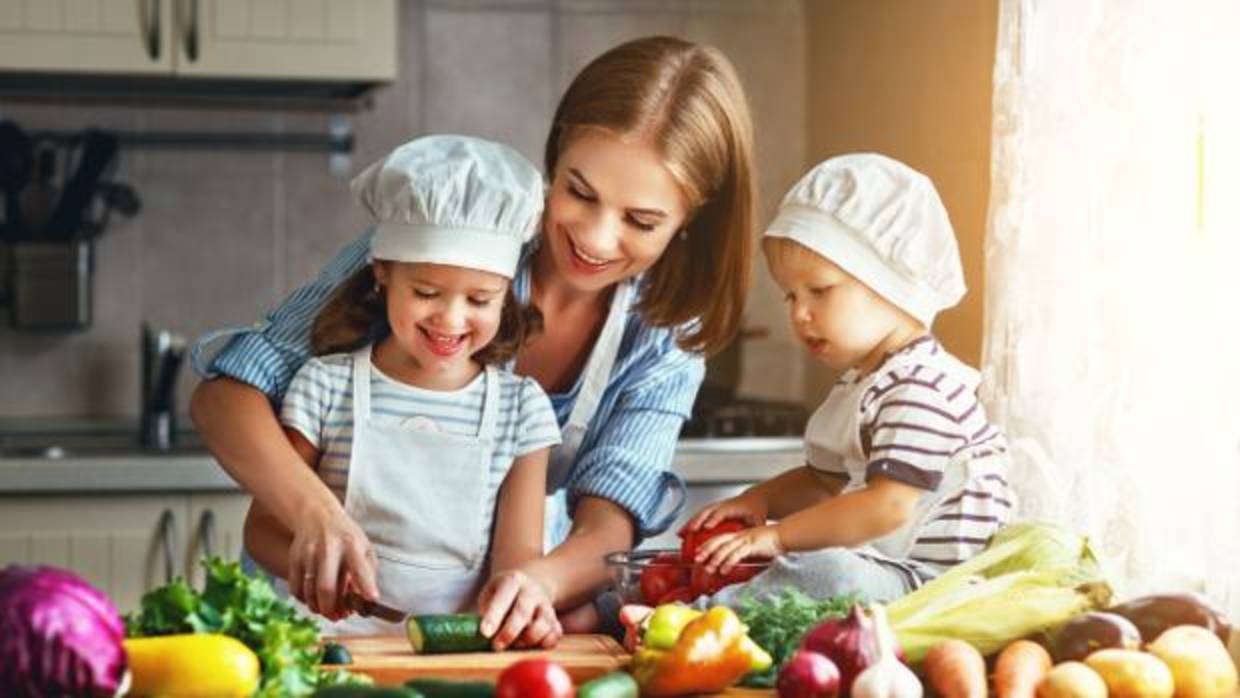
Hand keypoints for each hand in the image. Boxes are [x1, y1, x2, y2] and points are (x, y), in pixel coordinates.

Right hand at [287, 502, 377, 619]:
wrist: (317, 515)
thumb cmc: (346, 536)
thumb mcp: (364, 547)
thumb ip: (367, 572)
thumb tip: (366, 601)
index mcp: (351, 544)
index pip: (359, 567)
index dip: (366, 585)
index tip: (372, 599)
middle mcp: (328, 548)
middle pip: (326, 587)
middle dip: (332, 608)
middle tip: (339, 617)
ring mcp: (308, 553)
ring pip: (309, 592)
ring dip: (319, 608)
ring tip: (328, 610)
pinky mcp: (294, 559)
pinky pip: (296, 589)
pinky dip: (305, 601)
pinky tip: (315, 600)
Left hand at [478, 569, 561, 650]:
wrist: (530, 583)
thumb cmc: (503, 593)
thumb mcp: (491, 592)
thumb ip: (486, 609)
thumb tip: (480, 633)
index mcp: (512, 581)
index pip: (503, 598)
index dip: (493, 616)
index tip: (485, 633)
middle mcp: (531, 591)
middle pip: (522, 613)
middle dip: (509, 633)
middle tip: (496, 646)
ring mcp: (545, 605)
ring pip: (542, 625)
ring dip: (528, 640)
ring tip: (516, 643)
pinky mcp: (554, 619)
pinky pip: (555, 634)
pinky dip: (545, 643)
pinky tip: (534, 644)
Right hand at [680, 492, 767, 533]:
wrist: (754, 499)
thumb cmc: (756, 509)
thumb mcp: (758, 521)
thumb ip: (754, 531)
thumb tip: (752, 543)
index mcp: (733, 507)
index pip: (721, 512)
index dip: (713, 519)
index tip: (707, 527)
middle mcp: (722, 506)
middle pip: (706, 512)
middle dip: (696, 521)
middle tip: (690, 531)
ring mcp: (716, 507)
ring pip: (700, 514)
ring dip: (690, 522)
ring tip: (681, 533)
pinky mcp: (712, 510)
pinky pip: (699, 516)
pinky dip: (691, 523)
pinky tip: (684, 532)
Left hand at [695, 524, 783, 574]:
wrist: (785, 535)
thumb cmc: (773, 542)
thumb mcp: (755, 547)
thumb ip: (746, 554)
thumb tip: (739, 565)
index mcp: (740, 535)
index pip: (719, 538)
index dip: (708, 544)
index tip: (698, 551)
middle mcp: (740, 535)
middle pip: (718, 541)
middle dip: (706, 550)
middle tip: (696, 559)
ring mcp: (745, 539)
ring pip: (725, 548)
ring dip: (715, 559)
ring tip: (708, 568)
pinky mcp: (752, 545)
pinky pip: (737, 554)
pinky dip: (728, 562)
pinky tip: (723, 570)